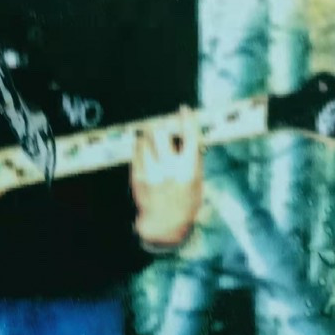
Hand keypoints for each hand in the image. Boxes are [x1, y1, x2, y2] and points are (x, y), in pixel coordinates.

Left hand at [130, 107, 201, 249]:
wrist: (164, 225)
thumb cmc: (185, 202)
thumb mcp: (198, 182)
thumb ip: (194, 159)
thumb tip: (189, 134)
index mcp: (188, 170)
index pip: (189, 137)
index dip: (187, 120)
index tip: (184, 109)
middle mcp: (169, 169)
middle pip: (161, 133)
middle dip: (163, 126)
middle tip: (164, 128)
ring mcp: (151, 172)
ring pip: (145, 139)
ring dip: (150, 136)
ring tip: (154, 143)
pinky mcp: (137, 176)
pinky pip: (136, 151)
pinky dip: (141, 147)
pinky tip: (146, 153)